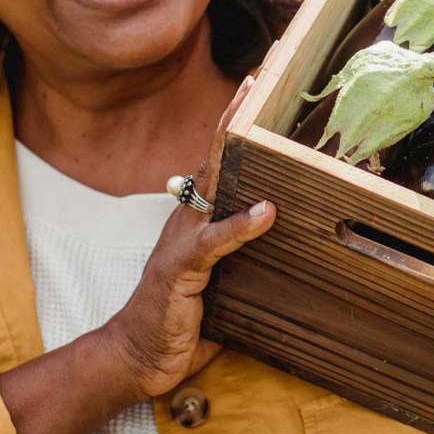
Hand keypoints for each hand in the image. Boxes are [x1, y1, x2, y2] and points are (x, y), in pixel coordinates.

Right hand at [100, 76, 275, 399]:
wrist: (139, 358)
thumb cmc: (184, 320)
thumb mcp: (227, 282)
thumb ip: (252, 258)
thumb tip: (294, 241)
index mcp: (200, 218)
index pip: (222, 161)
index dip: (238, 124)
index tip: (259, 87)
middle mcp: (189, 219)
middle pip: (216, 156)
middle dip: (236, 115)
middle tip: (260, 75)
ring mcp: (182, 240)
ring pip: (212, 184)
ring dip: (235, 149)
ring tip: (258, 117)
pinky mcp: (180, 269)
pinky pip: (213, 242)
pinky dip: (240, 226)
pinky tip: (266, 212)